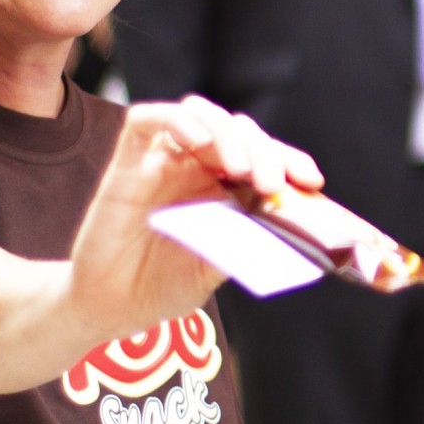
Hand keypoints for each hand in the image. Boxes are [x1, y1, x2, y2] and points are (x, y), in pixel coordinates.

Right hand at [69, 96, 323, 335]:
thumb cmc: (163, 287)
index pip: (265, 156)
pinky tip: (197, 143)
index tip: (312, 181)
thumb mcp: (216, 269)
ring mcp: (163, 163)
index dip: (291, 160)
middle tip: (271, 182)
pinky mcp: (127, 165)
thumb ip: (245, 244)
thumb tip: (291, 230)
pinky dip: (176, 122)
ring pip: (198, 115)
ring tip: (239, 169)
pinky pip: (145, 121)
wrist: (111, 308)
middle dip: (262, 150)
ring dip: (226, 133)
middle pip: (237, 131)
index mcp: (225, 188)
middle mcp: (197, 169)